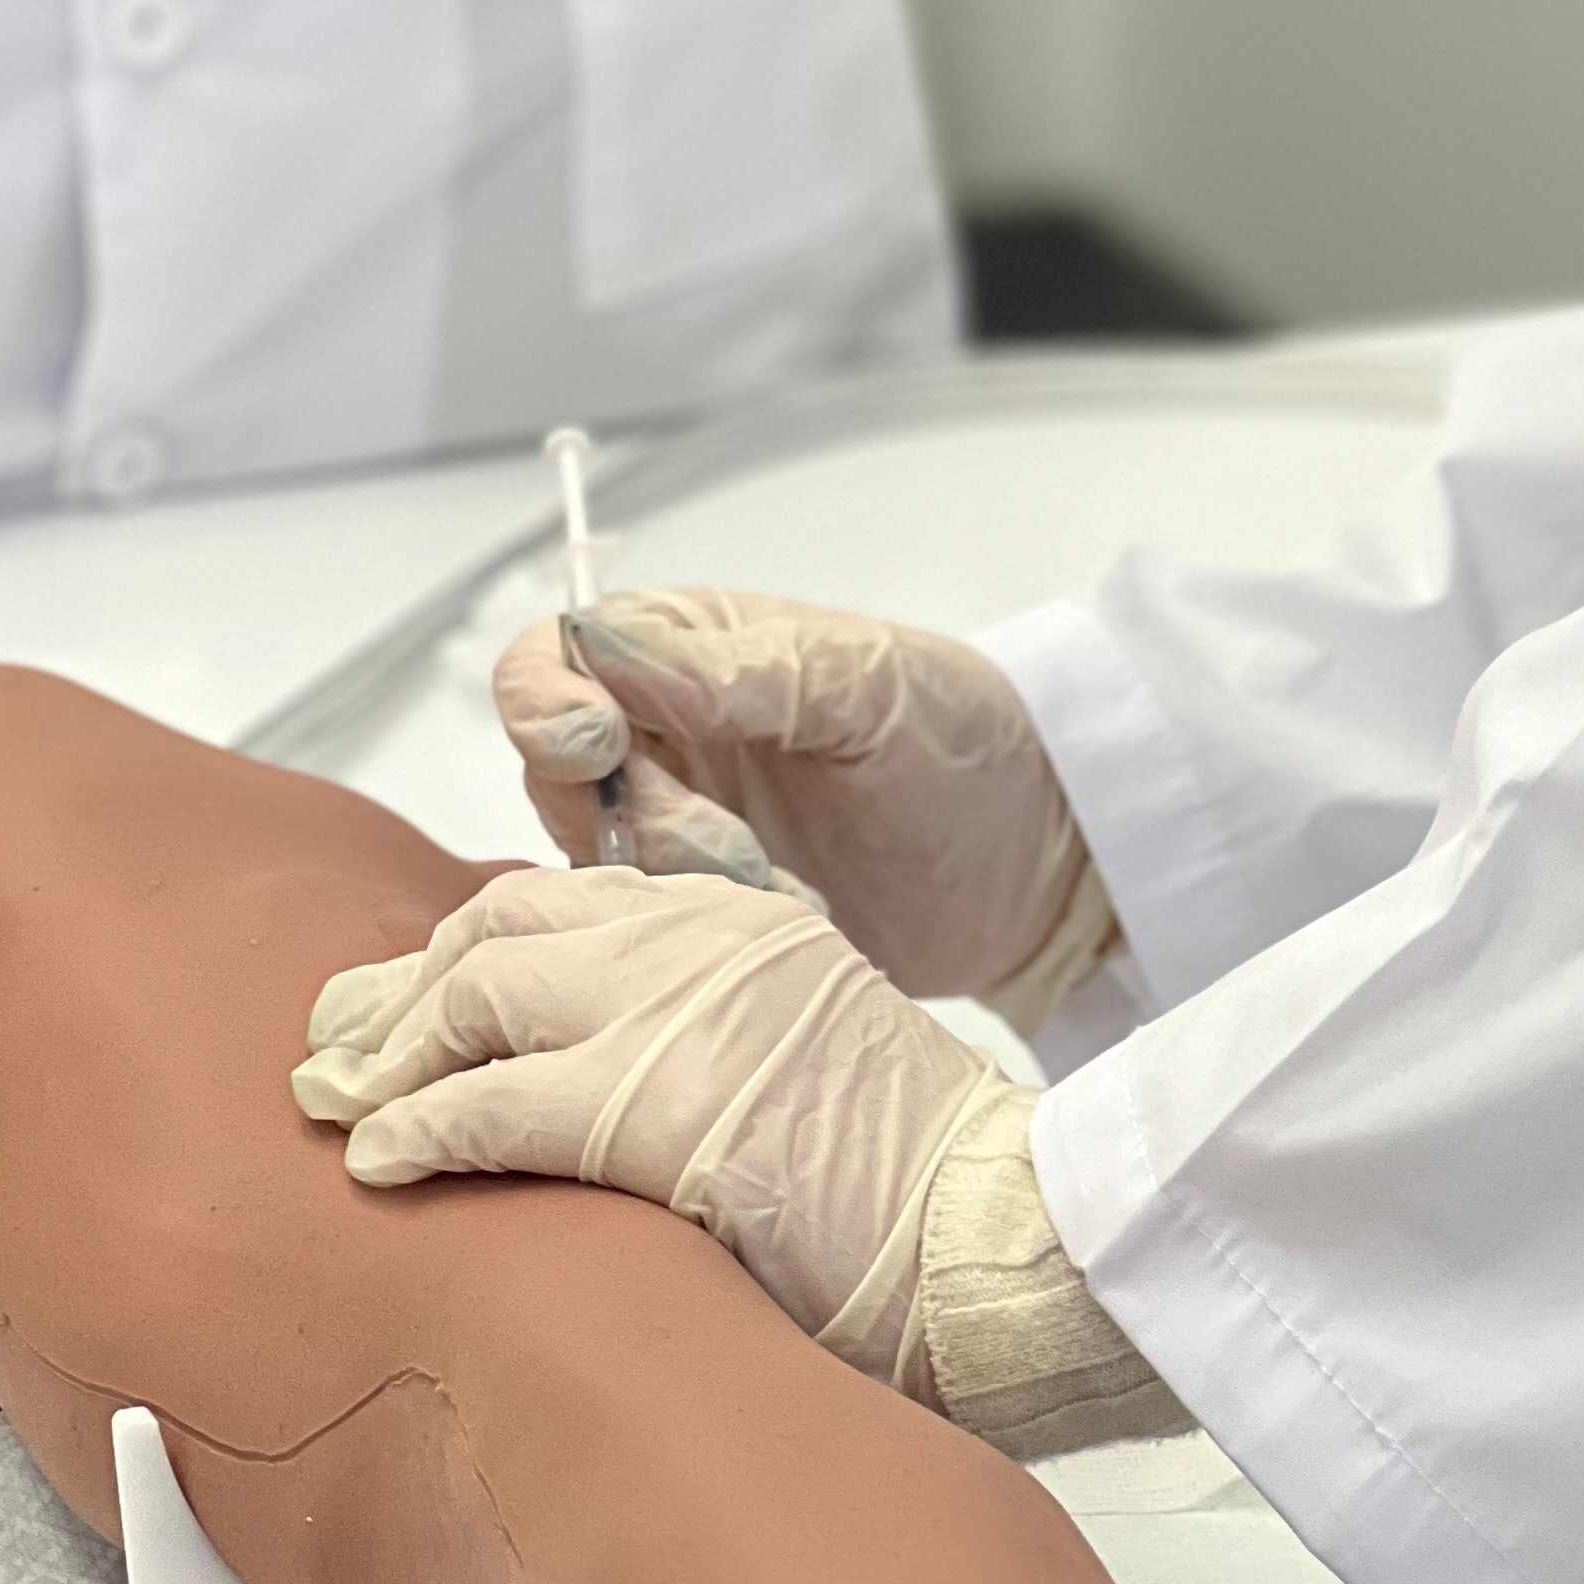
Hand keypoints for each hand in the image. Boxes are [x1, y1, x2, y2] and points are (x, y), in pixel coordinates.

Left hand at [295, 868, 1181, 1457]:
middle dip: (404, 985)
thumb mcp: (806, 1048)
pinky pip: (487, 1102)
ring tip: (340, 1104)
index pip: (566, 896)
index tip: (411, 997)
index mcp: (742, 917)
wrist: (985, 1228)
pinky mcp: (649, 1101)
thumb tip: (585, 1081)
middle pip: (503, 923)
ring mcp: (677, 1007)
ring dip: (392, 1051)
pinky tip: (378, 1160)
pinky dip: (414, 1129)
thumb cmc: (908, 1179)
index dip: (468, 948)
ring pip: (478, 990)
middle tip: (336, 1049)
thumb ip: (707, 1028)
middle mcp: (703, 936)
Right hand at [491, 591, 1111, 1019]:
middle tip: (738, 847)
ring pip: (590, 867)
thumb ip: (735, 668)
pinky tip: (780, 924)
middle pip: (554, 778)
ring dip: (676, 886)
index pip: (551, 662)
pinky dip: (691, 942)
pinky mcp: (694, 923)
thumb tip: (606, 641)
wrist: (1035, 864)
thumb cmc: (963, 741)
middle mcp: (661, 738)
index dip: (548, 704)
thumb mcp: (862, 682)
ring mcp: (673, 834)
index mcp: (686, 650)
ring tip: (784, 888)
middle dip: (638, 817)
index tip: (601, 745)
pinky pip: (634, 942)